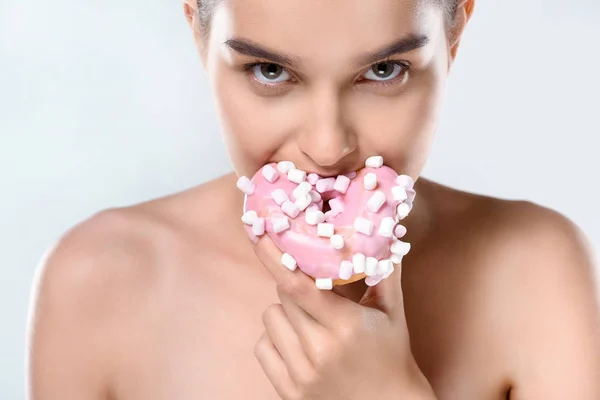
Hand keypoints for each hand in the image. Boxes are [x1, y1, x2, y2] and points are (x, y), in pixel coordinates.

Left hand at [253, 235, 436, 399]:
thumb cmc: (392, 355)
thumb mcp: (392, 312)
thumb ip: (384, 272)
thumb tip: (382, 233)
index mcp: (346, 326)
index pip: (298, 286)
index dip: (275, 258)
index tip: (260, 235)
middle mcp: (320, 350)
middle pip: (283, 296)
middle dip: (295, 285)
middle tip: (315, 293)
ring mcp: (302, 374)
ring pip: (269, 319)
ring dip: (285, 313)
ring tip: (310, 322)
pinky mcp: (289, 392)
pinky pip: (262, 347)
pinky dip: (275, 339)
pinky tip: (298, 343)